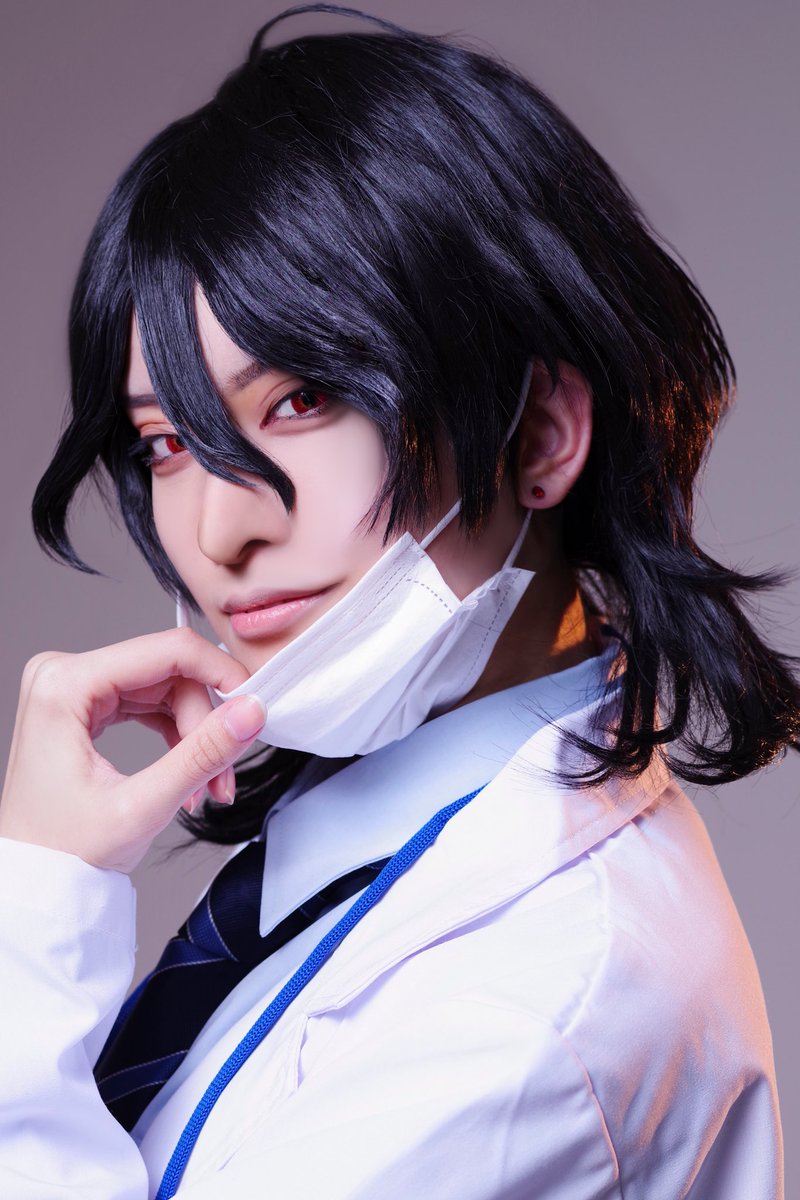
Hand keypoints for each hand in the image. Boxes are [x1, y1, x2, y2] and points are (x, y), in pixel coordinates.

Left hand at [0, 628, 265, 872]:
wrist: (36, 881)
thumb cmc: (61, 852)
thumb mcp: (141, 806)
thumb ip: (201, 755)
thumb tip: (249, 712)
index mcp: (64, 685)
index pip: (166, 651)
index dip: (220, 673)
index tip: (254, 703)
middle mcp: (64, 675)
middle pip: (169, 673)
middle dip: (205, 724)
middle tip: (221, 775)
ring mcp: (74, 688)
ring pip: (166, 689)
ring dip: (195, 735)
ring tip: (207, 786)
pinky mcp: (86, 705)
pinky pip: (150, 703)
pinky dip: (177, 737)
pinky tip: (187, 776)